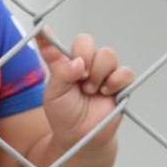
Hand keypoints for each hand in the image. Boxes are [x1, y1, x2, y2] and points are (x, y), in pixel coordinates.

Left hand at [37, 32, 132, 154]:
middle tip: (80, 76)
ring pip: (108, 54)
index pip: (59, 44)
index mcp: (66, 64)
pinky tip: (106, 91)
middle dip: (84, 56)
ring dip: (98, 71)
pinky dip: (116, 80)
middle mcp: (85, 64)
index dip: (50, 37)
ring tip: (91, 90)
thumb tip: (77, 60)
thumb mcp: (54, 93)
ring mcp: (103, 73)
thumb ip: (60, 72)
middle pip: (87, 42)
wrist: (79, 137)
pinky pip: (125, 72)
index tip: (41, 29)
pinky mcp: (120, 85)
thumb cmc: (64, 114)